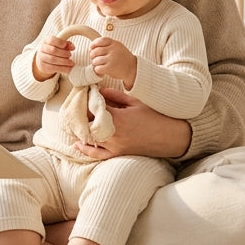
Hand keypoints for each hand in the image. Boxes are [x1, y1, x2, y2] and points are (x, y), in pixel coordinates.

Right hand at [32, 35, 73, 80]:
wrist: (44, 59)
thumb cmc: (53, 50)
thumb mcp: (60, 45)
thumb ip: (67, 44)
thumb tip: (72, 47)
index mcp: (46, 41)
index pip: (52, 40)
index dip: (60, 43)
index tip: (66, 45)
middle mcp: (42, 48)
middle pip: (53, 50)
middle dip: (63, 53)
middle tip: (70, 55)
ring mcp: (42, 58)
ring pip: (53, 59)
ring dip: (64, 62)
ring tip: (71, 63)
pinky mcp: (43, 66)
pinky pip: (53, 68)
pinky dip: (63, 68)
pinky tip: (68, 68)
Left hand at [72, 87, 191, 160]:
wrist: (169, 136)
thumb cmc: (154, 116)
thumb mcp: (135, 102)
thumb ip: (115, 95)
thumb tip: (98, 90)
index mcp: (118, 117)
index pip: (93, 108)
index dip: (85, 101)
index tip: (82, 95)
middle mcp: (113, 133)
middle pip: (88, 123)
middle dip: (81, 115)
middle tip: (75, 107)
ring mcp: (115, 145)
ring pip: (90, 138)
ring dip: (82, 129)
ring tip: (75, 121)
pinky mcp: (118, 153)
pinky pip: (98, 154)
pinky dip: (87, 150)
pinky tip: (78, 143)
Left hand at [89, 37, 136, 84]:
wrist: (132, 69)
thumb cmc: (123, 58)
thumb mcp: (118, 47)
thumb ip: (108, 45)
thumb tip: (92, 46)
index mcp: (115, 44)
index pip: (100, 40)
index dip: (94, 44)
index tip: (92, 48)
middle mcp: (113, 50)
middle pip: (96, 51)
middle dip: (92, 55)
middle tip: (94, 58)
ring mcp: (112, 59)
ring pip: (95, 60)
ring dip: (95, 63)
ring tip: (99, 64)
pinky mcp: (110, 68)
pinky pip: (98, 68)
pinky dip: (98, 70)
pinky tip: (101, 70)